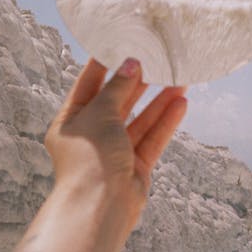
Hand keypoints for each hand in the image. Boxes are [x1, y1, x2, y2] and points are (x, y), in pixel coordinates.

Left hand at [45, 57, 186, 231]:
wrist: (100, 208)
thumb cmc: (90, 158)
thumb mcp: (100, 113)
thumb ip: (118, 88)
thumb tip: (131, 64)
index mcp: (71, 121)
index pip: (87, 85)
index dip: (103, 65)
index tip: (120, 44)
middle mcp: (92, 136)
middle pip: (117, 102)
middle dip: (137, 82)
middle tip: (156, 60)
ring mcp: (115, 152)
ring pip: (140, 120)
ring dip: (158, 100)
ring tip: (179, 78)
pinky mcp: (135, 167)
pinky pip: (152, 138)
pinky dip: (166, 121)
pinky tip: (181, 102)